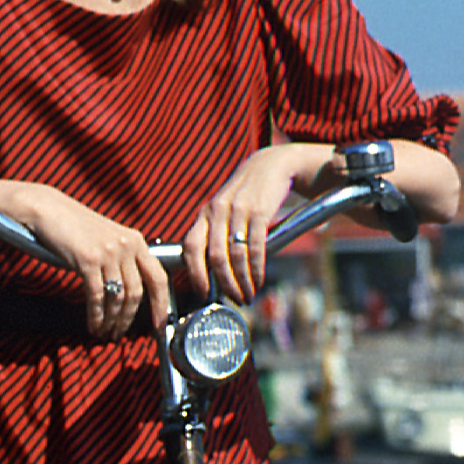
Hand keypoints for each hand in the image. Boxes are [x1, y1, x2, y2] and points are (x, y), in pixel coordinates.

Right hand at [19, 186, 166, 339]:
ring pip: (118, 297)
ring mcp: (109, 252)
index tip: (159, 324)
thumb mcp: (109, 239)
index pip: (158, 277)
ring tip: (104, 333)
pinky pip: (97, 296)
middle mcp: (127, 245)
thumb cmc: (75, 228)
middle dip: (128, 319)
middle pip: (136, 293)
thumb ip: (124, 260)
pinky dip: (96, 316)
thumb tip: (130, 295)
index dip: (161, 304)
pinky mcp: (88, 259)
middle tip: (119, 334)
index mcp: (136, 240)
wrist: (48, 210)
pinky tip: (93, 325)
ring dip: (111, 321)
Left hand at [183, 143, 327, 304]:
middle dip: (224, 284)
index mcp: (205, 213)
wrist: (273, 164)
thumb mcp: (225, 209)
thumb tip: (212, 272)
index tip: (204, 295)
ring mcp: (238, 209)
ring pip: (234, 254)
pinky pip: (255, 245)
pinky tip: (259, 278)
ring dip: (242, 280)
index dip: (195, 274)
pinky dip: (257, 267)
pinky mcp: (260, 209)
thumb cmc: (248, 194)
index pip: (190, 246)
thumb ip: (216, 234)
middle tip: (234, 300)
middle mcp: (217, 210)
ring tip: (249, 294)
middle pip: (213, 256)